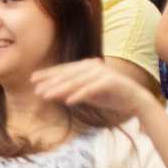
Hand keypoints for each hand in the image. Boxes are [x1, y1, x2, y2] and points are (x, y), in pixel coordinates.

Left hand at [33, 58, 156, 118]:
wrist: (135, 100)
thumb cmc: (109, 95)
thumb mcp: (85, 94)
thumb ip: (69, 91)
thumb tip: (48, 93)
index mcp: (87, 65)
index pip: (64, 69)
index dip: (48, 74)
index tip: (33, 80)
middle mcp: (94, 66)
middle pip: (68, 75)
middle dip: (51, 82)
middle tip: (37, 91)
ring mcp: (103, 73)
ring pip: (77, 81)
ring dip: (60, 89)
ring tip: (47, 96)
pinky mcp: (110, 82)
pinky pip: (91, 89)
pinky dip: (79, 95)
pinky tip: (68, 102)